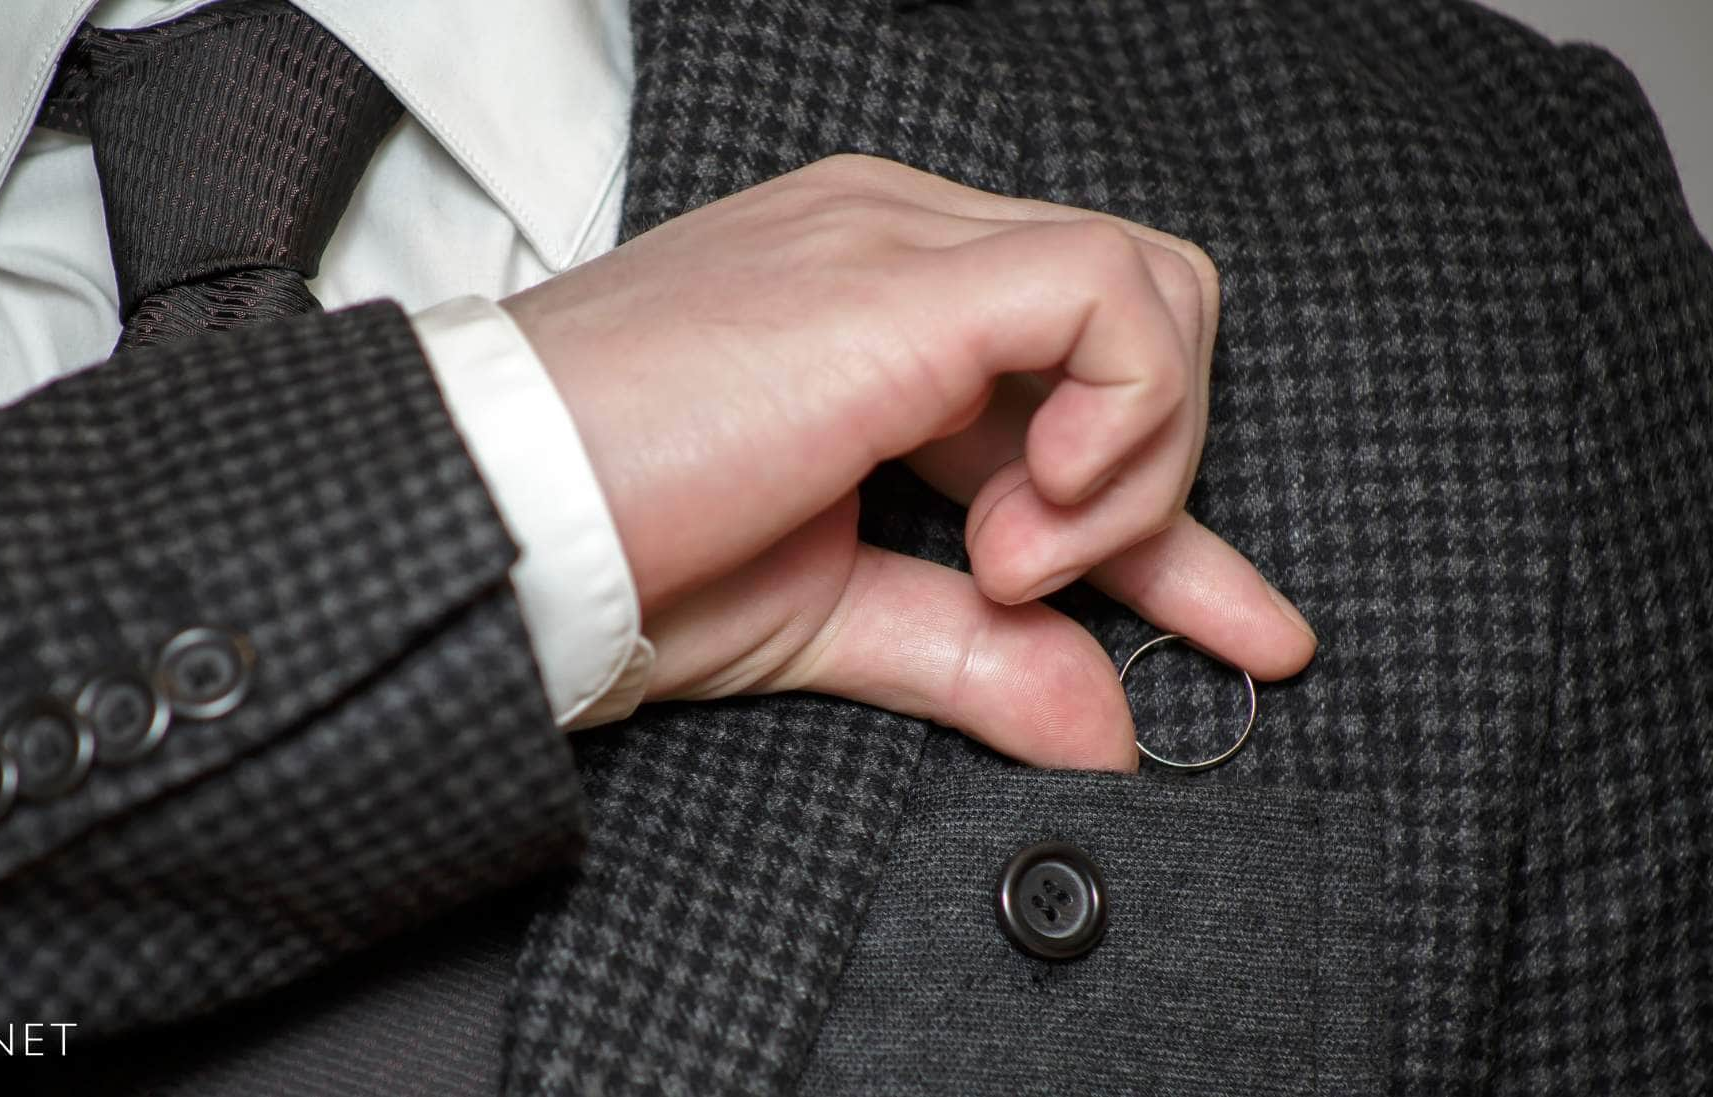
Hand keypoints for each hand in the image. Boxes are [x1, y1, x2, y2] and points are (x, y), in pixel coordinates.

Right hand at [503, 155, 1314, 768]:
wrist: (482, 518)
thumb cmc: (611, 549)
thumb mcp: (826, 614)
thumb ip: (976, 654)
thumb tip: (1105, 725)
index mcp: (873, 298)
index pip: (1077, 362)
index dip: (1166, 502)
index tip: (1230, 632)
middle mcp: (897, 239)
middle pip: (1138, 310)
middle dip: (1165, 478)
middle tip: (1067, 595)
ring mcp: (898, 241)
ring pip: (1149, 288)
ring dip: (1130, 462)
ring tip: (1008, 562)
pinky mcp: (898, 280)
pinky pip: (1108, 299)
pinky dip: (1120, 425)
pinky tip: (1030, 523)